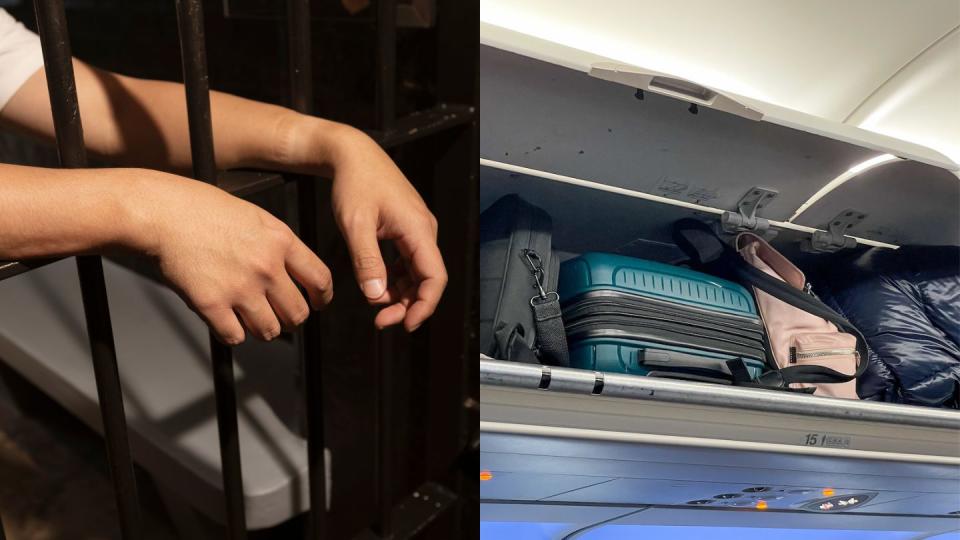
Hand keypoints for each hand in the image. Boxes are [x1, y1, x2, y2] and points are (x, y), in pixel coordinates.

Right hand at [130, 171, 332, 343]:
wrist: (162, 213)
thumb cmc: (201, 209)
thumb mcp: (254, 217)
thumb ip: (277, 244)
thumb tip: (292, 271)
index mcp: (281, 241)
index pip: (320, 280)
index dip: (321, 298)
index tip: (318, 304)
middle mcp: (266, 267)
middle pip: (298, 313)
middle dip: (292, 320)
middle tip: (281, 317)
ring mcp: (240, 288)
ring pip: (269, 331)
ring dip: (262, 330)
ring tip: (251, 320)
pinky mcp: (212, 305)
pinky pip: (235, 337)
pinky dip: (231, 334)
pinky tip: (225, 321)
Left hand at [328, 129, 446, 330]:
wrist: (353, 154)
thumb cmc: (355, 182)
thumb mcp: (355, 225)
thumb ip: (367, 263)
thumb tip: (376, 296)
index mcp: (419, 229)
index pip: (435, 277)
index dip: (425, 305)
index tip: (406, 324)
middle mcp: (424, 231)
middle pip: (428, 279)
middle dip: (408, 304)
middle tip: (382, 320)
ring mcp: (417, 230)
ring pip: (418, 273)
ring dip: (401, 293)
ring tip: (376, 304)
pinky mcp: (407, 229)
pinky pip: (409, 262)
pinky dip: (396, 278)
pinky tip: (378, 284)